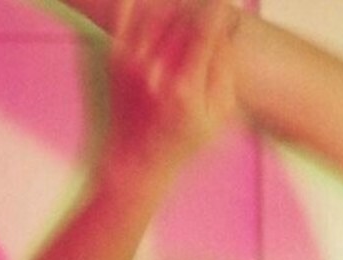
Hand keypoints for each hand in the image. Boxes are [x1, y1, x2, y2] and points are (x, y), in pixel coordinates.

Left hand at [104, 0, 238, 180]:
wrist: (135, 160)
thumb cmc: (182, 141)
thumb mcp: (216, 117)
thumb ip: (224, 73)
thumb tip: (225, 32)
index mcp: (185, 88)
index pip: (205, 30)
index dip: (218, 9)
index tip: (226, 4)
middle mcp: (156, 71)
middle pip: (182, 16)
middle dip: (199, 8)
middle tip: (209, 11)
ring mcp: (132, 62)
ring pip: (158, 11)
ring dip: (176, 6)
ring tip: (186, 16)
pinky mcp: (116, 57)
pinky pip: (126, 14)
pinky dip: (137, 1)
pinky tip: (156, 3)